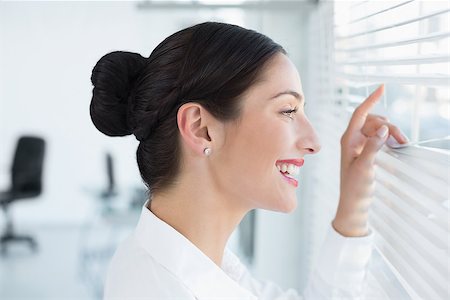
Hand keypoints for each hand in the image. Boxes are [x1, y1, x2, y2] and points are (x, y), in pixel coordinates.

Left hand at [332, 84, 407, 236]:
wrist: (354, 203)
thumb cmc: (356, 187)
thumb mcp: (365, 167)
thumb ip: (373, 147)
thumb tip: (382, 129)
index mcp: (348, 140)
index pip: (359, 114)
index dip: (371, 100)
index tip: (383, 87)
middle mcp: (352, 140)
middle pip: (372, 120)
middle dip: (387, 125)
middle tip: (402, 140)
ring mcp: (358, 145)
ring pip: (377, 128)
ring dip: (390, 131)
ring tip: (402, 143)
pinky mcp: (365, 151)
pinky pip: (378, 137)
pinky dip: (387, 137)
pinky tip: (396, 143)